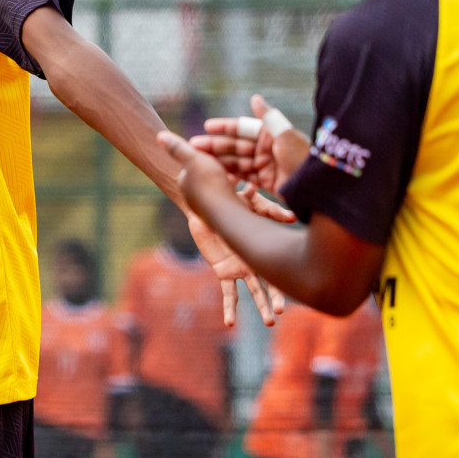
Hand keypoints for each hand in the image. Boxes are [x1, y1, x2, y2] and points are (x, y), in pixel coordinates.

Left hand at [158, 132, 286, 325]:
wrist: (200, 201)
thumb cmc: (201, 178)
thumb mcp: (192, 162)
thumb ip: (178, 148)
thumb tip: (163, 132)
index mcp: (250, 216)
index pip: (266, 217)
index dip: (278, 219)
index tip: (293, 223)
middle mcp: (250, 239)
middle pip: (268, 260)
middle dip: (281, 278)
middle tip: (295, 296)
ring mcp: (240, 257)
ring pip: (255, 283)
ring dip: (265, 301)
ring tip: (275, 320)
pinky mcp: (226, 268)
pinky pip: (229, 291)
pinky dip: (230, 307)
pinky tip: (232, 325)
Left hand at [188, 210, 285, 326]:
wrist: (207, 210)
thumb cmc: (230, 203)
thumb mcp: (245, 202)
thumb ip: (259, 203)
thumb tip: (271, 199)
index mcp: (265, 248)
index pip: (280, 264)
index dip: (288, 275)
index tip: (300, 285)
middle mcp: (256, 262)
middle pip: (271, 284)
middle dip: (277, 298)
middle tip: (281, 312)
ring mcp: (241, 268)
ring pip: (255, 292)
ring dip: (261, 307)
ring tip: (270, 323)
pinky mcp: (224, 272)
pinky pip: (228, 293)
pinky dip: (230, 308)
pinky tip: (230, 323)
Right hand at [189, 94, 309, 195]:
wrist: (315, 188)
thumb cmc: (301, 158)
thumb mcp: (284, 134)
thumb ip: (267, 117)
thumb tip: (255, 98)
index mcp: (270, 134)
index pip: (243, 128)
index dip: (225, 127)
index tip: (207, 126)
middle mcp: (266, 148)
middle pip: (236, 145)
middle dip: (215, 145)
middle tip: (194, 146)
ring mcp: (265, 165)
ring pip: (237, 160)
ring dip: (219, 160)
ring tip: (200, 160)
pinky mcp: (266, 181)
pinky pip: (244, 175)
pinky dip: (230, 173)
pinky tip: (216, 173)